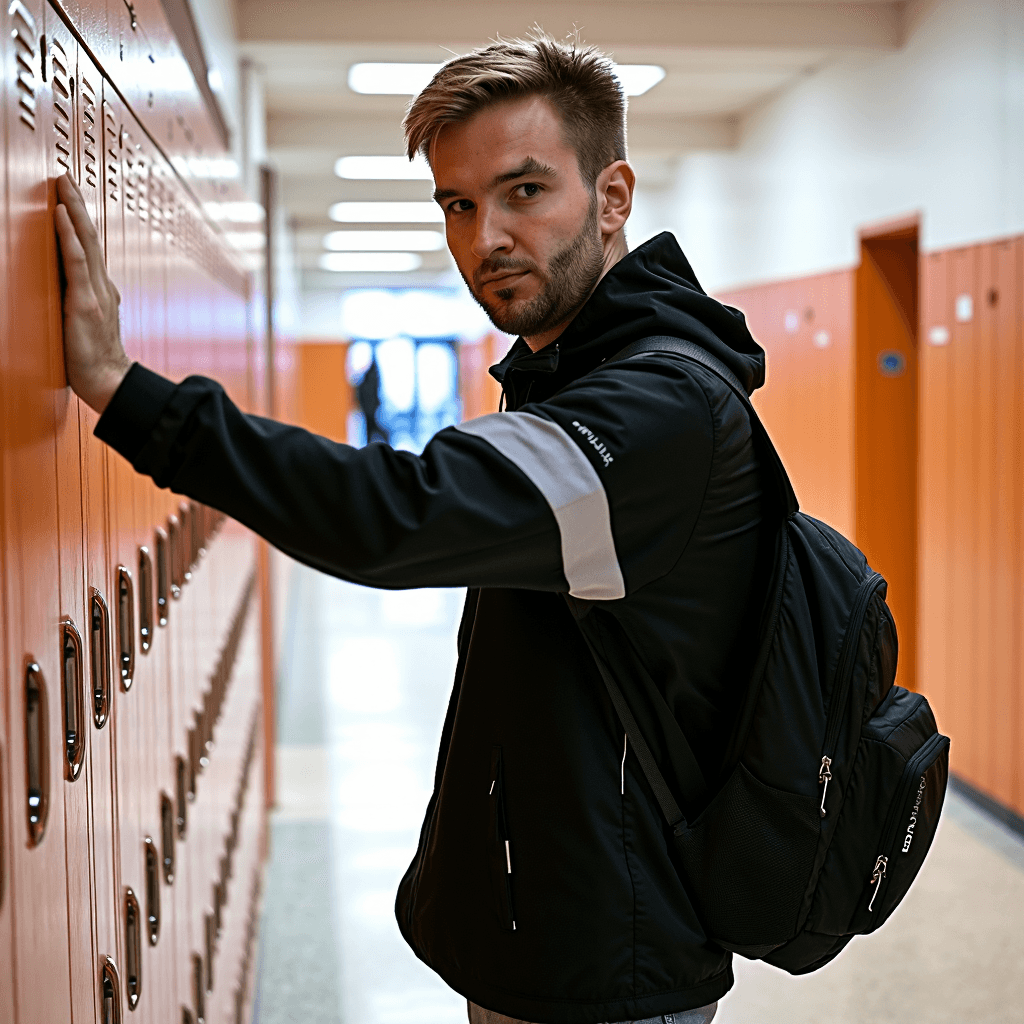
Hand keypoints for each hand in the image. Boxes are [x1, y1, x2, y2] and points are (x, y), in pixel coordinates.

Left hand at [54, 172, 131, 412]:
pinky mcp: (85, 302)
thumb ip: (82, 305)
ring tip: (62, 186)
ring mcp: (95, 293)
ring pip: (84, 242)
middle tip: (65, 177)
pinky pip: (76, 261)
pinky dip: (68, 235)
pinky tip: (60, 214)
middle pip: (89, 237)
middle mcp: (102, 287)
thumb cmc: (95, 362)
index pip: (89, 250)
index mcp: (102, 293)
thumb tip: (66, 293)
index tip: (68, 198)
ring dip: (72, 210)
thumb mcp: (88, 327)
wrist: (109, 383)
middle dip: (77, 205)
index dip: (79, 223)